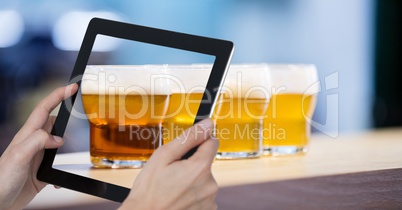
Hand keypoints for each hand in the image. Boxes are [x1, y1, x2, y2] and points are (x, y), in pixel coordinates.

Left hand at [0, 83, 77, 208]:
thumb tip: (58, 138)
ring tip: (69, 152)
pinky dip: (62, 172)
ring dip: (66, 146)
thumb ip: (38, 142)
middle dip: (67, 119)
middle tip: (79, 114)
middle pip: (54, 123)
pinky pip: (58, 166)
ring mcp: (38, 156)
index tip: (72, 87)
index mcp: (28, 135)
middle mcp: (34, 143)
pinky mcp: (42, 171)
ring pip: (58, 143)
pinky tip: (58, 180)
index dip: (58, 95)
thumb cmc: (1, 180)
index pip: (45, 109)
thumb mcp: (19, 156)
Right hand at [120, 118, 218, 209]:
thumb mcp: (163, 157)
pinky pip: (202, 195)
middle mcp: (210, 185)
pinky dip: (192, 194)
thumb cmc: (149, 191)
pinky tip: (178, 197)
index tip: (189, 145)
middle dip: (191, 164)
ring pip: (203, 180)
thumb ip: (189, 138)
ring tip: (172, 188)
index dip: (200, 140)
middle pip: (205, 163)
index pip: (212, 142)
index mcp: (200, 168)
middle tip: (172, 172)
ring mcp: (210, 200)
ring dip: (191, 181)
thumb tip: (207, 124)